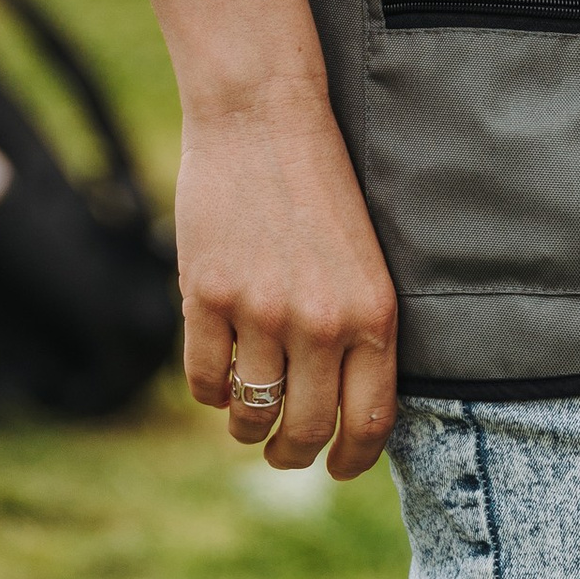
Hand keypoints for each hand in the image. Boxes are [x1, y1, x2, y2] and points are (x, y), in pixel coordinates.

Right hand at [146, 0, 396, 480]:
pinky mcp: (208, 297)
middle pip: (306, 432)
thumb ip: (356, 327)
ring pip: (251, 415)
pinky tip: (219, 366)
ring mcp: (262, 312)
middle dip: (292, 453)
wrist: (264, 111)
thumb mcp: (363, 257)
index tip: (337, 467)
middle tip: (282, 449)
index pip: (371, 421)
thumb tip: (346, 408)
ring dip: (247, 426)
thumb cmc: (320, 181)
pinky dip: (210, 388)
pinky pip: (205, 381)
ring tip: (248, 413)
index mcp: (373, 311)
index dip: (351, 459)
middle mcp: (322, 322)